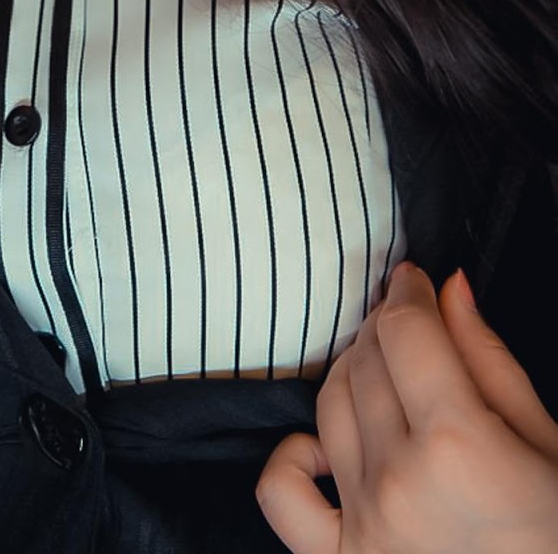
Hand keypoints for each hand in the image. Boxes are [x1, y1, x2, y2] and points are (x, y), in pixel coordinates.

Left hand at [255, 261, 557, 552]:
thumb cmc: (556, 532)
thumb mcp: (546, 444)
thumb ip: (490, 360)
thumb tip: (449, 288)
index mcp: (460, 447)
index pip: (405, 331)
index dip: (408, 292)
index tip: (414, 281)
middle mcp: (400, 482)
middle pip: (365, 361)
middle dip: (386, 327)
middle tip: (411, 326)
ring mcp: (364, 523)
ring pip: (327, 405)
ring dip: (352, 373)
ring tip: (386, 375)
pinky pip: (281, 490)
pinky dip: (295, 454)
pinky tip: (329, 446)